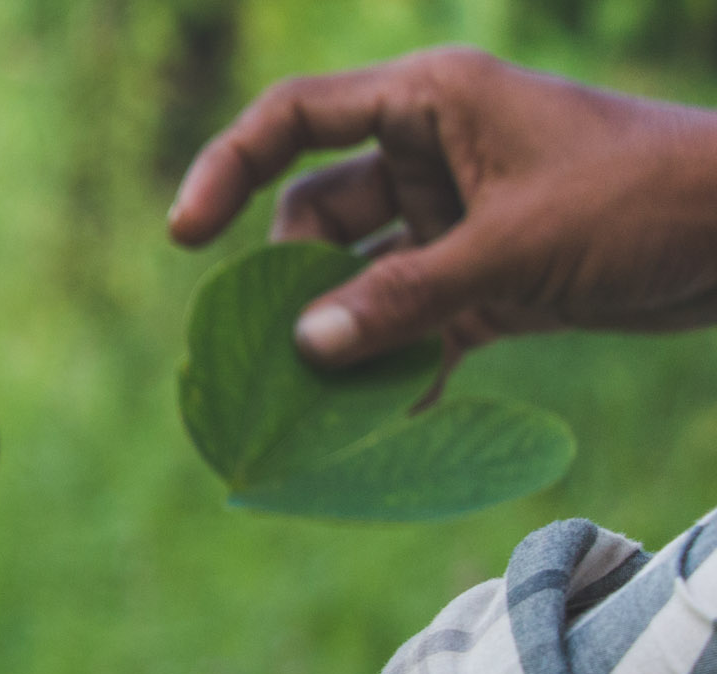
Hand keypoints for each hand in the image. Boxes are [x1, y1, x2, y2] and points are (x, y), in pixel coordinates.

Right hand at [168, 46, 716, 366]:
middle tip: (272, 355)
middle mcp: (430, 154)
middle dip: (291, 284)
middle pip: (314, 214)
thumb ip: (402, 298)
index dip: (225, 169)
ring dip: (341, 336)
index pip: (293, 119)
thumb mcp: (512, 249)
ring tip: (320, 402)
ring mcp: (455, 219)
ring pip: (359, 278)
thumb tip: (303, 351)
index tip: (185, 239)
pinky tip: (387, 418)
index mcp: (428, 103)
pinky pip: (410, 322)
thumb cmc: (642, 201)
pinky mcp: (484, 280)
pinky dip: (396, 364)